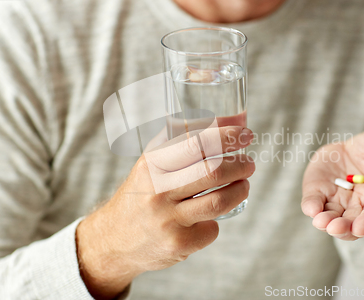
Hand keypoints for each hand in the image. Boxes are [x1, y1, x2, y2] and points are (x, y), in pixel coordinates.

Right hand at [76, 126, 254, 299]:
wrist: (114, 239)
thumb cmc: (144, 190)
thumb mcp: (154, 160)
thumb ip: (186, 136)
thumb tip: (235, 118)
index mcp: (152, 164)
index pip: (196, 143)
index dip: (227, 137)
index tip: (245, 134)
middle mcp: (157, 190)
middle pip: (212, 172)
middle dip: (240, 165)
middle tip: (249, 163)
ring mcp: (167, 219)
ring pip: (218, 202)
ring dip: (240, 190)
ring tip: (243, 185)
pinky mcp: (177, 244)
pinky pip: (211, 229)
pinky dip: (217, 221)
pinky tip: (210, 217)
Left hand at [301, 129, 363, 240]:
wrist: (353, 143)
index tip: (360, 228)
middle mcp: (358, 206)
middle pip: (351, 223)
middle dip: (343, 228)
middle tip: (335, 228)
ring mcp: (337, 201)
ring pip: (331, 218)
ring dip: (325, 222)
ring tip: (321, 222)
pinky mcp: (318, 193)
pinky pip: (313, 202)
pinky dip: (311, 206)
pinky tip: (311, 208)